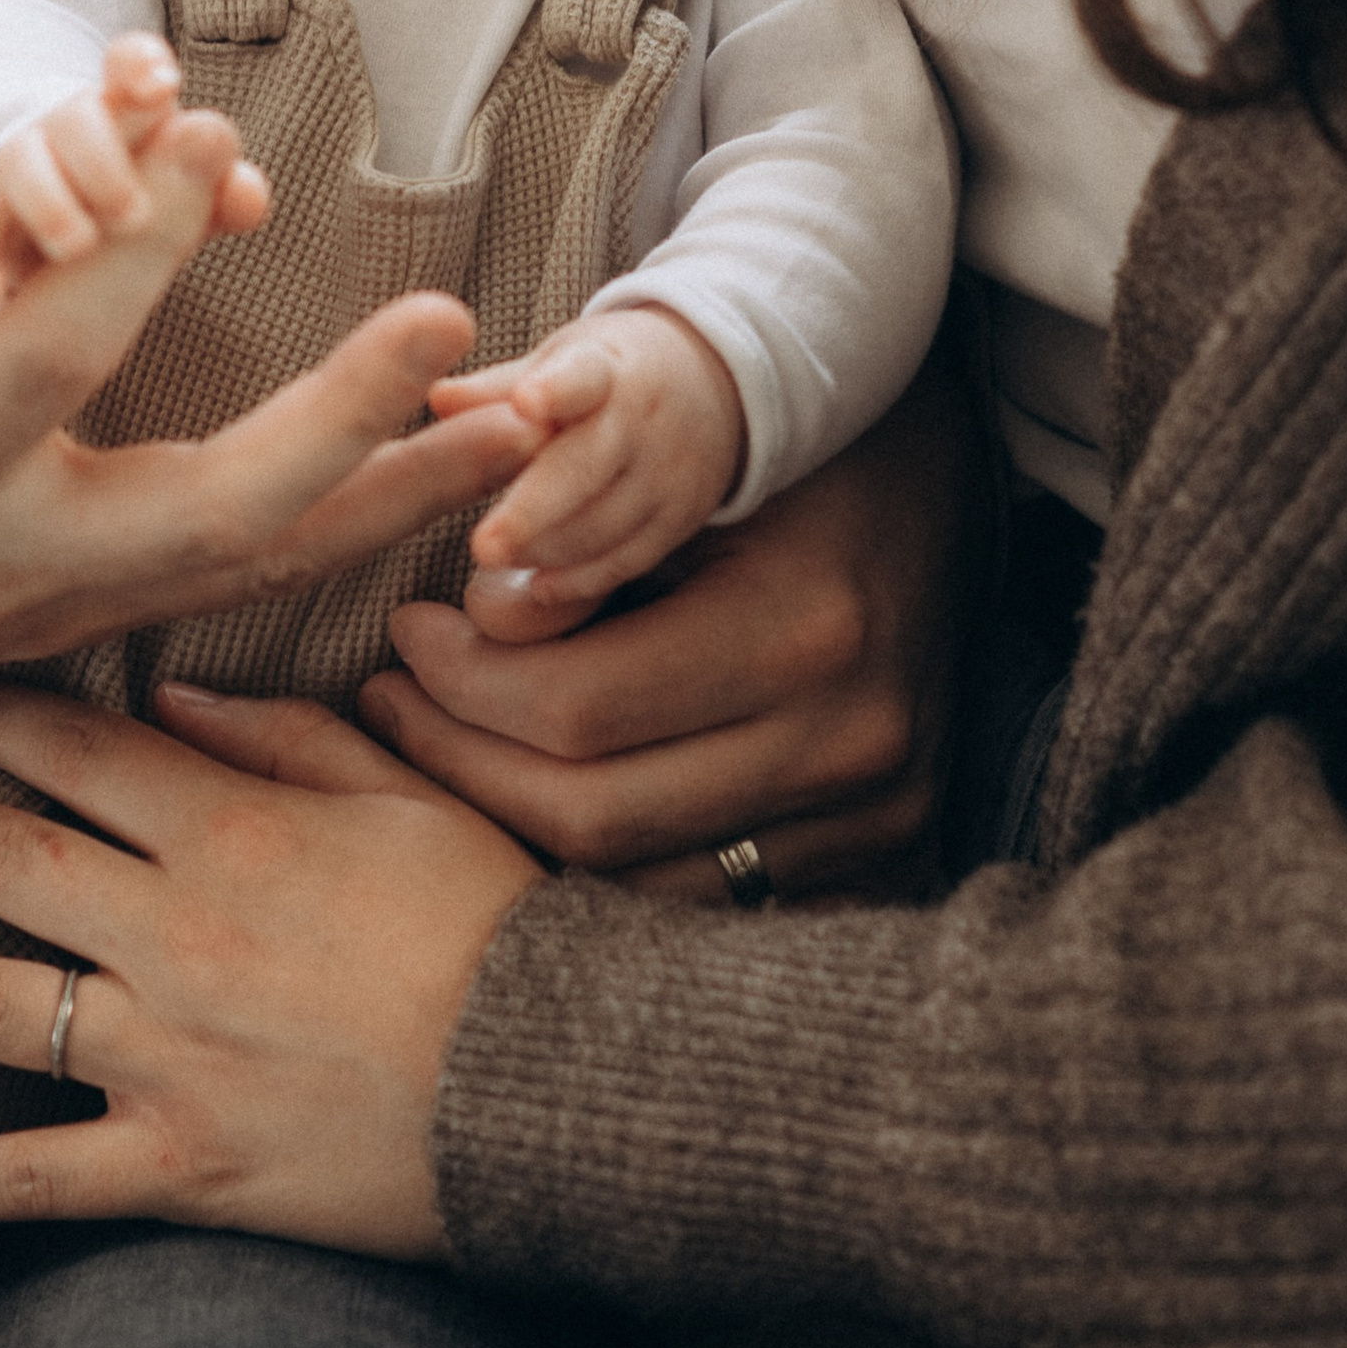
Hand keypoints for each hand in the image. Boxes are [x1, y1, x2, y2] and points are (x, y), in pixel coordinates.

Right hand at [0, 33, 268, 313]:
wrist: (51, 234)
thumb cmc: (138, 204)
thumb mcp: (184, 202)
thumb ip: (220, 197)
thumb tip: (248, 191)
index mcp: (129, 113)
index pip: (131, 66)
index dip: (141, 66)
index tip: (161, 86)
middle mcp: (69, 131)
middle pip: (76, 115)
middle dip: (104, 158)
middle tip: (132, 213)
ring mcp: (20, 169)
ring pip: (20, 162)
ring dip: (49, 203)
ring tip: (77, 248)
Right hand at [0, 83, 531, 735]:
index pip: (50, 353)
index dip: (131, 240)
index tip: (205, 128)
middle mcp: (5, 559)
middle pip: (206, 516)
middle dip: (339, 427)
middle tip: (449, 330)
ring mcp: (61, 607)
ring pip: (256, 568)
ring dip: (394, 496)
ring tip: (520, 420)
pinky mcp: (94, 614)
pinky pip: (245, 576)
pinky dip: (353, 525)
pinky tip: (447, 474)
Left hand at [0, 680, 536, 1257]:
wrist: (566, 1086)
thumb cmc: (501, 926)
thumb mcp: (411, 794)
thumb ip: (287, 736)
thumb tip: (177, 696)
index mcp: (234, 831)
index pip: (82, 750)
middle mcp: (176, 934)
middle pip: (2, 859)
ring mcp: (166, 1057)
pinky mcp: (178, 1166)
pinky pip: (29, 1177)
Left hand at [359, 356, 982, 902]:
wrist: (953, 485)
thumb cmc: (797, 451)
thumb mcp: (686, 463)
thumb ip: (575, 541)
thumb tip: (464, 621)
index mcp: (806, 625)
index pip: (580, 709)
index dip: (460, 684)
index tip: (405, 636)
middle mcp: (849, 739)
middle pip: (595, 814)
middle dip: (464, 762)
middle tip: (394, 702)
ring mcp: (871, 813)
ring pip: (636, 879)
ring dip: (518, 826)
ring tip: (444, 748)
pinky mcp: (876, 854)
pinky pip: (701, 895)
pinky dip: (609, 859)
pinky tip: (542, 795)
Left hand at [447, 305, 743, 614]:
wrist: (712, 383)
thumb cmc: (604, 373)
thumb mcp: (559, 361)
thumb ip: (497, 388)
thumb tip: (436, 399)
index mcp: (606, 368)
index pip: (584, 376)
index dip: (557, 390)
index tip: (526, 403)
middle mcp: (644, 420)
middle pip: (589, 467)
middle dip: (536, 509)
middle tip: (482, 546)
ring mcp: (669, 471)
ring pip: (608, 521)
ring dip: (550, 547)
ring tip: (491, 559)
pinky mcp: (683, 515)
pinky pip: (633, 556)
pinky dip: (586, 577)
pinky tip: (540, 588)